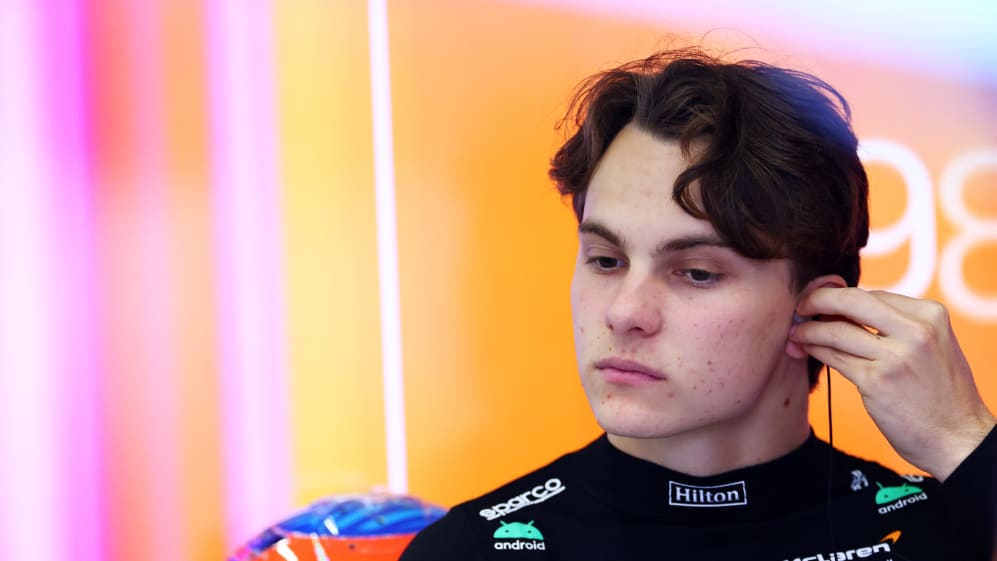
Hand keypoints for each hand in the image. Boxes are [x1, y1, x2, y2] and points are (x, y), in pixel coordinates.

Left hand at [790, 287, 995, 480]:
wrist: (958, 439)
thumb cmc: (941, 394)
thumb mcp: (933, 346)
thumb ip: (899, 325)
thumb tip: (847, 309)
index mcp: (931, 315)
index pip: (872, 295)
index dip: (841, 296)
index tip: (822, 300)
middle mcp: (916, 331)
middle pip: (852, 301)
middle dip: (818, 299)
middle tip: (801, 305)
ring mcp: (895, 357)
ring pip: (836, 331)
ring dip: (808, 330)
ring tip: (796, 332)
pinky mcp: (876, 382)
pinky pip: (834, 357)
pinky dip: (814, 350)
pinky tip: (806, 349)